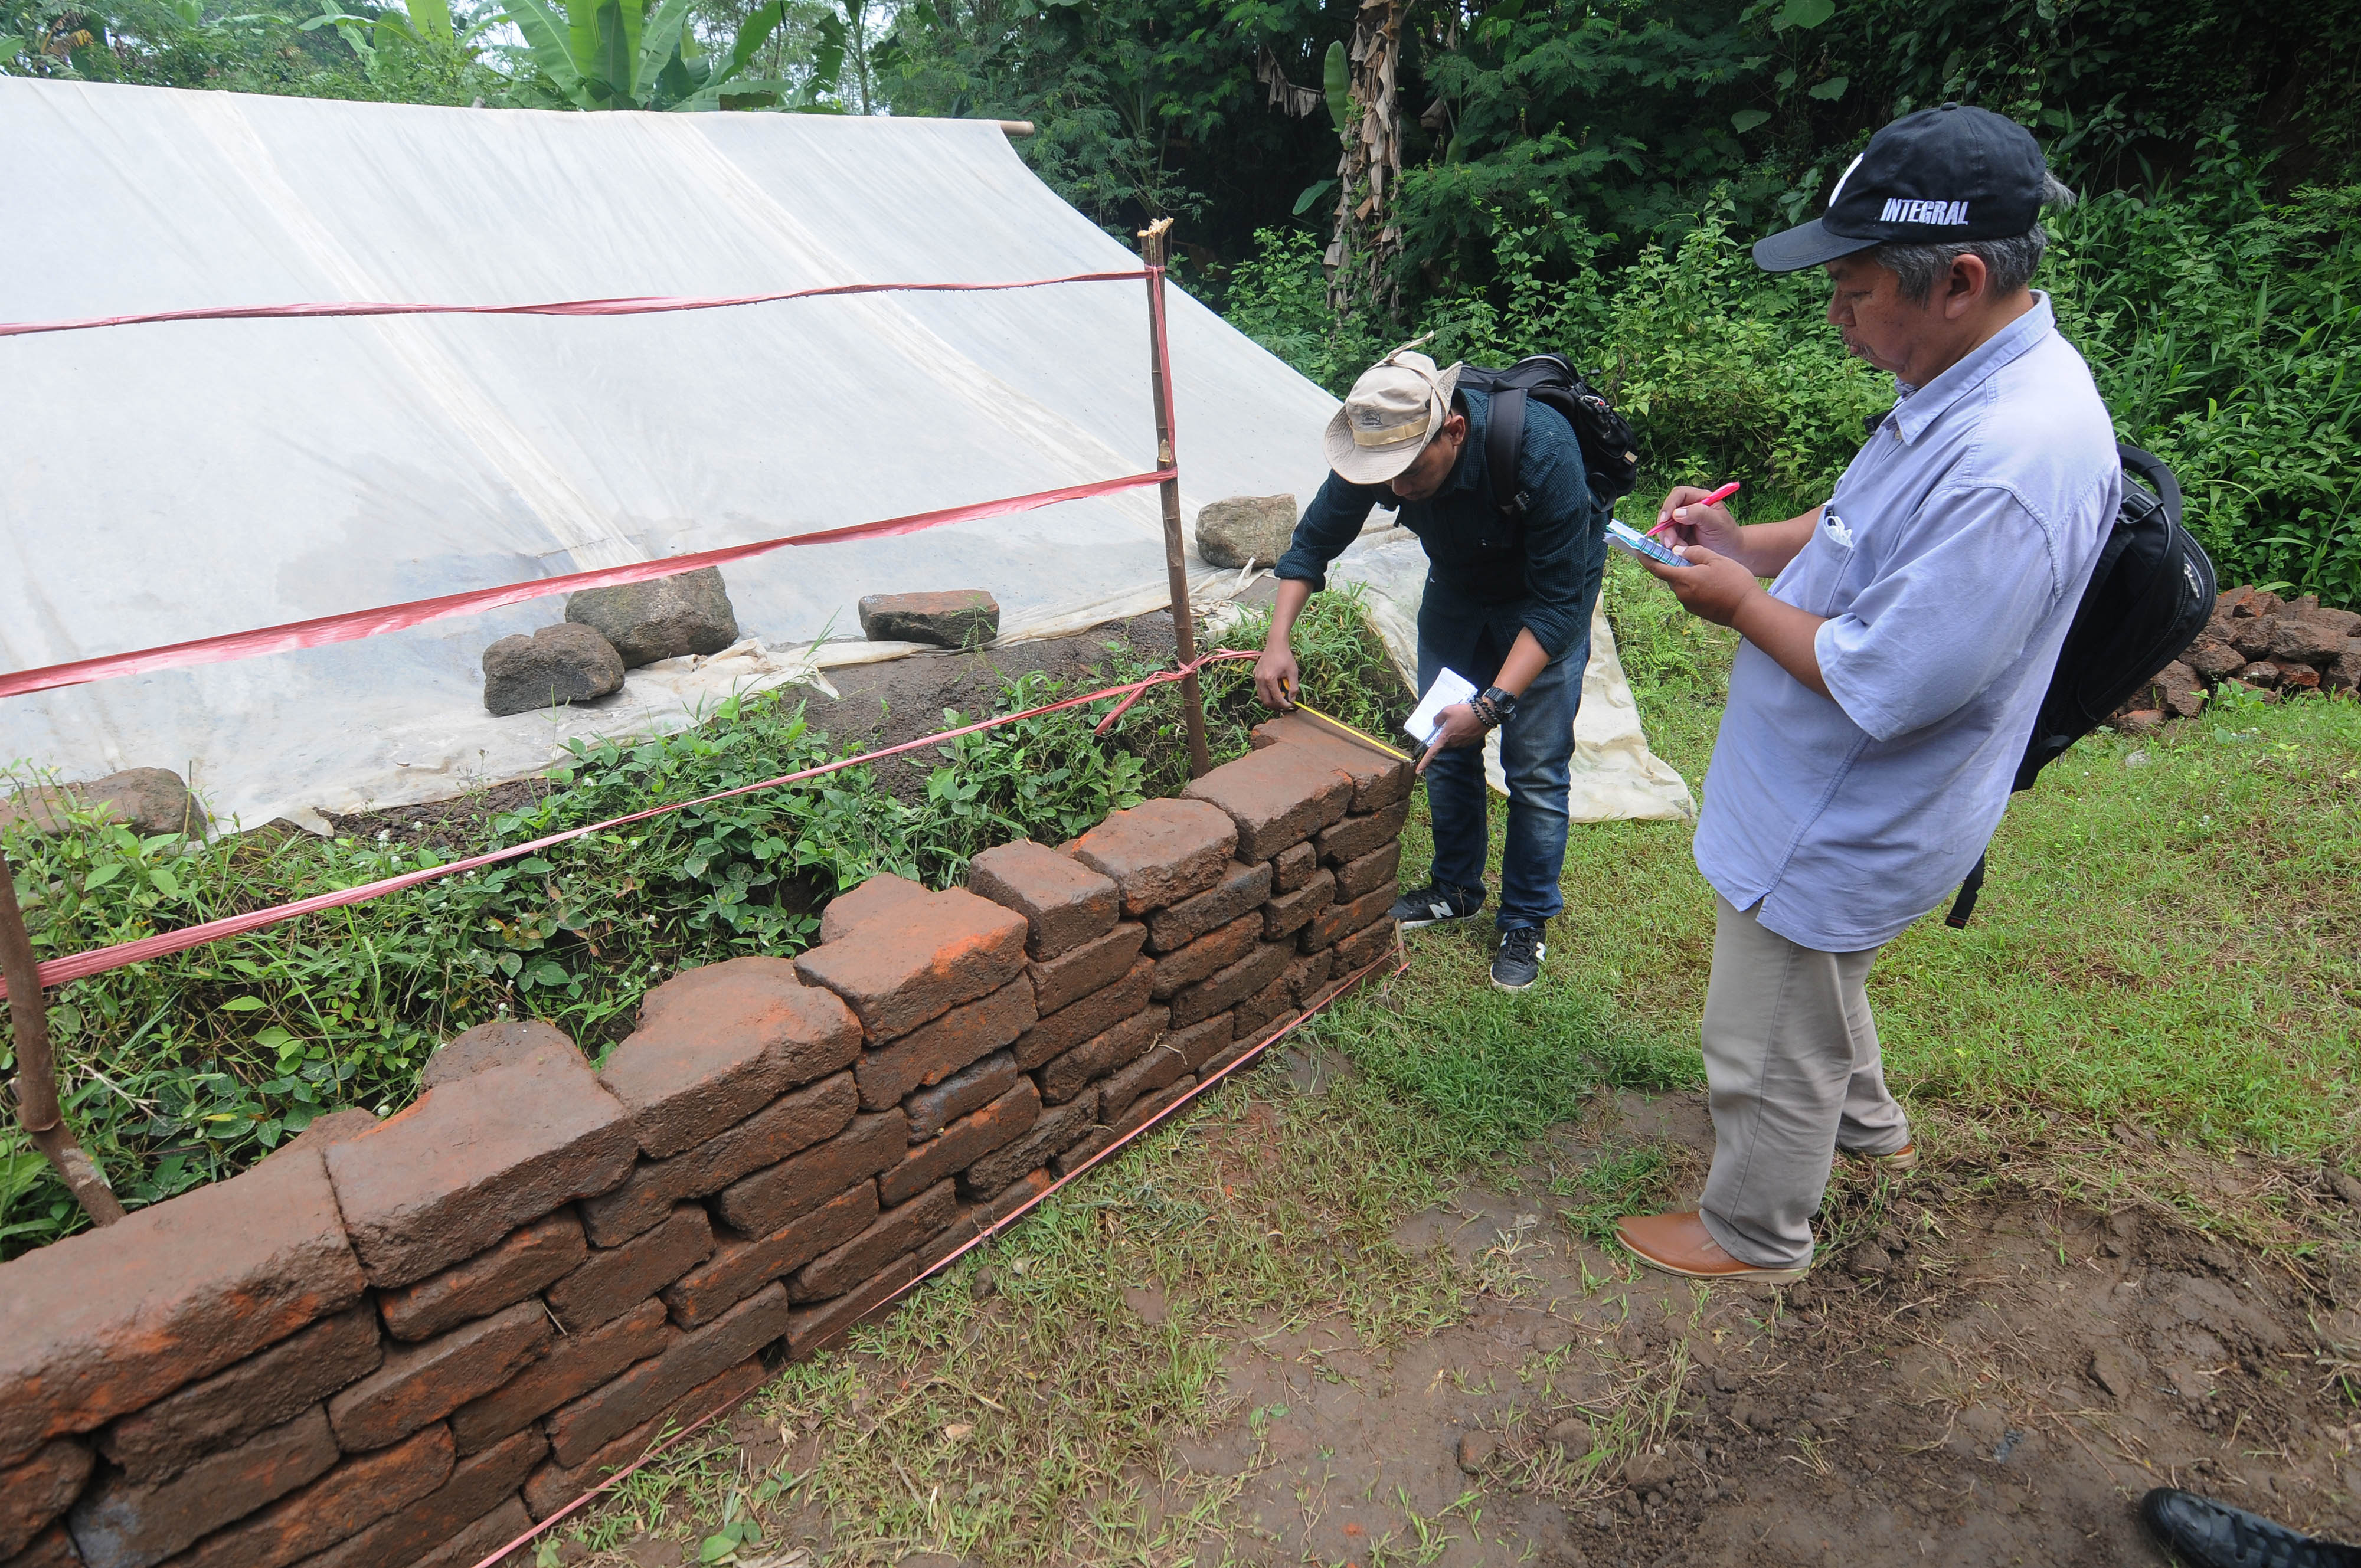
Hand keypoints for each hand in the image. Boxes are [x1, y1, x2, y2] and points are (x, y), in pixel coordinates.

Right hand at [1253, 642, 1298, 709]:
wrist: (1276, 644)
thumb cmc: (1285, 656)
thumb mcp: (1293, 672)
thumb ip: (1294, 687)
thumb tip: (1292, 699)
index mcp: (1270, 678)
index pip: (1276, 698)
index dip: (1284, 705)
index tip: (1290, 706)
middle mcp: (1260, 679)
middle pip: (1266, 700)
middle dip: (1275, 706)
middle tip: (1284, 706)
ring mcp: (1256, 677)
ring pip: (1261, 696)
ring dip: (1270, 700)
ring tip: (1280, 700)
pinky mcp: (1255, 674)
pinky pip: (1259, 688)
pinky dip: (1266, 693)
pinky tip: (1275, 690)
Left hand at [1415, 702, 1486, 773]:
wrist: (1484, 715)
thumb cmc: (1465, 713)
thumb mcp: (1447, 711)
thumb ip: (1438, 718)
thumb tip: (1436, 723)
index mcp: (1445, 738)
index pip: (1432, 753)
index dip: (1424, 762)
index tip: (1418, 771)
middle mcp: (1454, 744)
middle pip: (1443, 744)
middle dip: (1443, 737)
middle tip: (1448, 724)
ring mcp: (1463, 744)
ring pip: (1453, 741)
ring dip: (1453, 734)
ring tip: (1459, 721)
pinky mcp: (1470, 742)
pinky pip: (1462, 740)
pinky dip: (1461, 733)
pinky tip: (1465, 724)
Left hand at [1644, 544, 1760, 627]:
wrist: (1748, 610)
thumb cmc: (1734, 581)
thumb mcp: (1715, 558)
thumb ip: (1693, 552)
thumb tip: (1678, 551)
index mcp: (1682, 579)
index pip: (1656, 567)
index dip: (1646, 557)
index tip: (1639, 550)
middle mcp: (1681, 594)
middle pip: (1670, 576)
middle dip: (1673, 564)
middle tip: (1684, 553)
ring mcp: (1689, 604)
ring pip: (1681, 584)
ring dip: (1686, 575)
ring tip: (1705, 567)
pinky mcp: (1697, 610)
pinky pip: (1690, 593)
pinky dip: (1694, 584)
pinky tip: (1710, 581)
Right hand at [1652, 485, 1746, 557]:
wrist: (1731, 553)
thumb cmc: (1728, 535)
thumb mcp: (1717, 523)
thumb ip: (1699, 514)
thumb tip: (1676, 513)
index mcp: (1700, 498)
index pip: (1679, 495)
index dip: (1669, 504)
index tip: (1665, 519)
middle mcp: (1689, 508)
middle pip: (1667, 512)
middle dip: (1665, 528)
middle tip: (1670, 543)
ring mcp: (1682, 522)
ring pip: (1665, 527)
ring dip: (1668, 539)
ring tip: (1679, 550)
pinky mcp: (1679, 535)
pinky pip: (1667, 538)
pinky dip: (1670, 546)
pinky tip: (1680, 552)